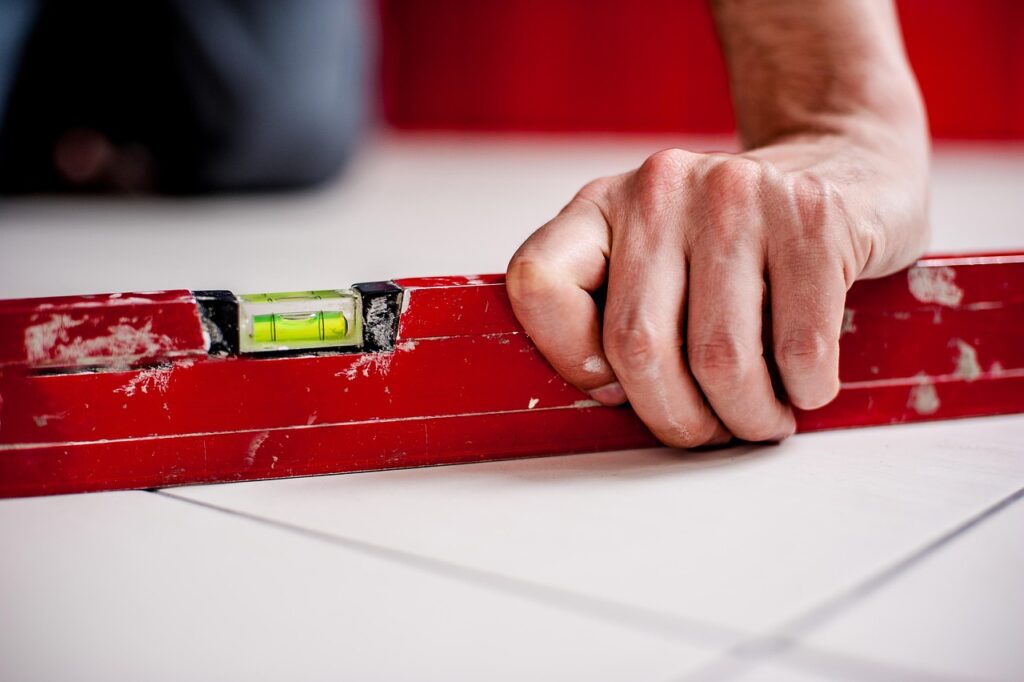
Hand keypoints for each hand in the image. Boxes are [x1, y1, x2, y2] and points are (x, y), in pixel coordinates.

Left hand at [506, 134, 927, 445]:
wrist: (845, 167)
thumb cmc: (734, 248)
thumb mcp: (653, 262)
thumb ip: (612, 315)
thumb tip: (609, 401)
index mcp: (601, 206)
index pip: (537, 283)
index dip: (570, 359)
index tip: (616, 387)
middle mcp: (659, 189)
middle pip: (636, 345)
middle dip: (676, 418)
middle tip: (706, 433)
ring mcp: (738, 194)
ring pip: (720, 360)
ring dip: (746, 419)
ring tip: (759, 418)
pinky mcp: (813, 217)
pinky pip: (799, 349)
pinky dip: (803, 392)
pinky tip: (803, 382)